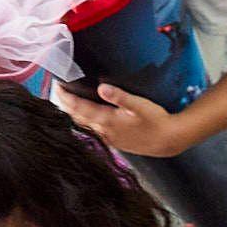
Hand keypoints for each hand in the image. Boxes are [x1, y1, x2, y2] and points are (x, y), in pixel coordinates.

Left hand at [54, 79, 192, 157]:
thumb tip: (102, 87)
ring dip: (73, 113)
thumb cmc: (157, 121)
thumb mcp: (140, 105)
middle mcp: (105, 131)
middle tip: (57, 91)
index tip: (57, 85)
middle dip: (65, 104)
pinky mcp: (115, 141)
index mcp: (108, 120)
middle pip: (77, 117)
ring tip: (66, 102)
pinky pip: (93, 130)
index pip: (79, 108)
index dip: (66, 97)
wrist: (169, 141)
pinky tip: (85, 117)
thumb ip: (120, 96)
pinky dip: (84, 121)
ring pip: (84, 125)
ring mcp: (109, 138)